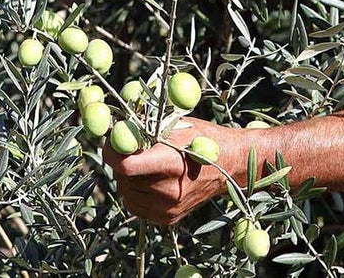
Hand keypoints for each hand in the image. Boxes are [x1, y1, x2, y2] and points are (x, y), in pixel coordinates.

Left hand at [102, 117, 246, 225]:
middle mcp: (168, 190)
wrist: (231, 165)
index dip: (112, 152)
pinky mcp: (168, 218)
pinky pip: (136, 205)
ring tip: (145, 164)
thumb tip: (115, 128)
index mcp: (171, 163)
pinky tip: (151, 179)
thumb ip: (145, 128)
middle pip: (123, 178)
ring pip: (127, 192)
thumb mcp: (177, 125)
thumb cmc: (203, 139)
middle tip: (130, 149)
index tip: (113, 140)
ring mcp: (168, 208)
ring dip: (127, 177)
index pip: (125, 165)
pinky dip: (136, 191)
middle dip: (121, 161)